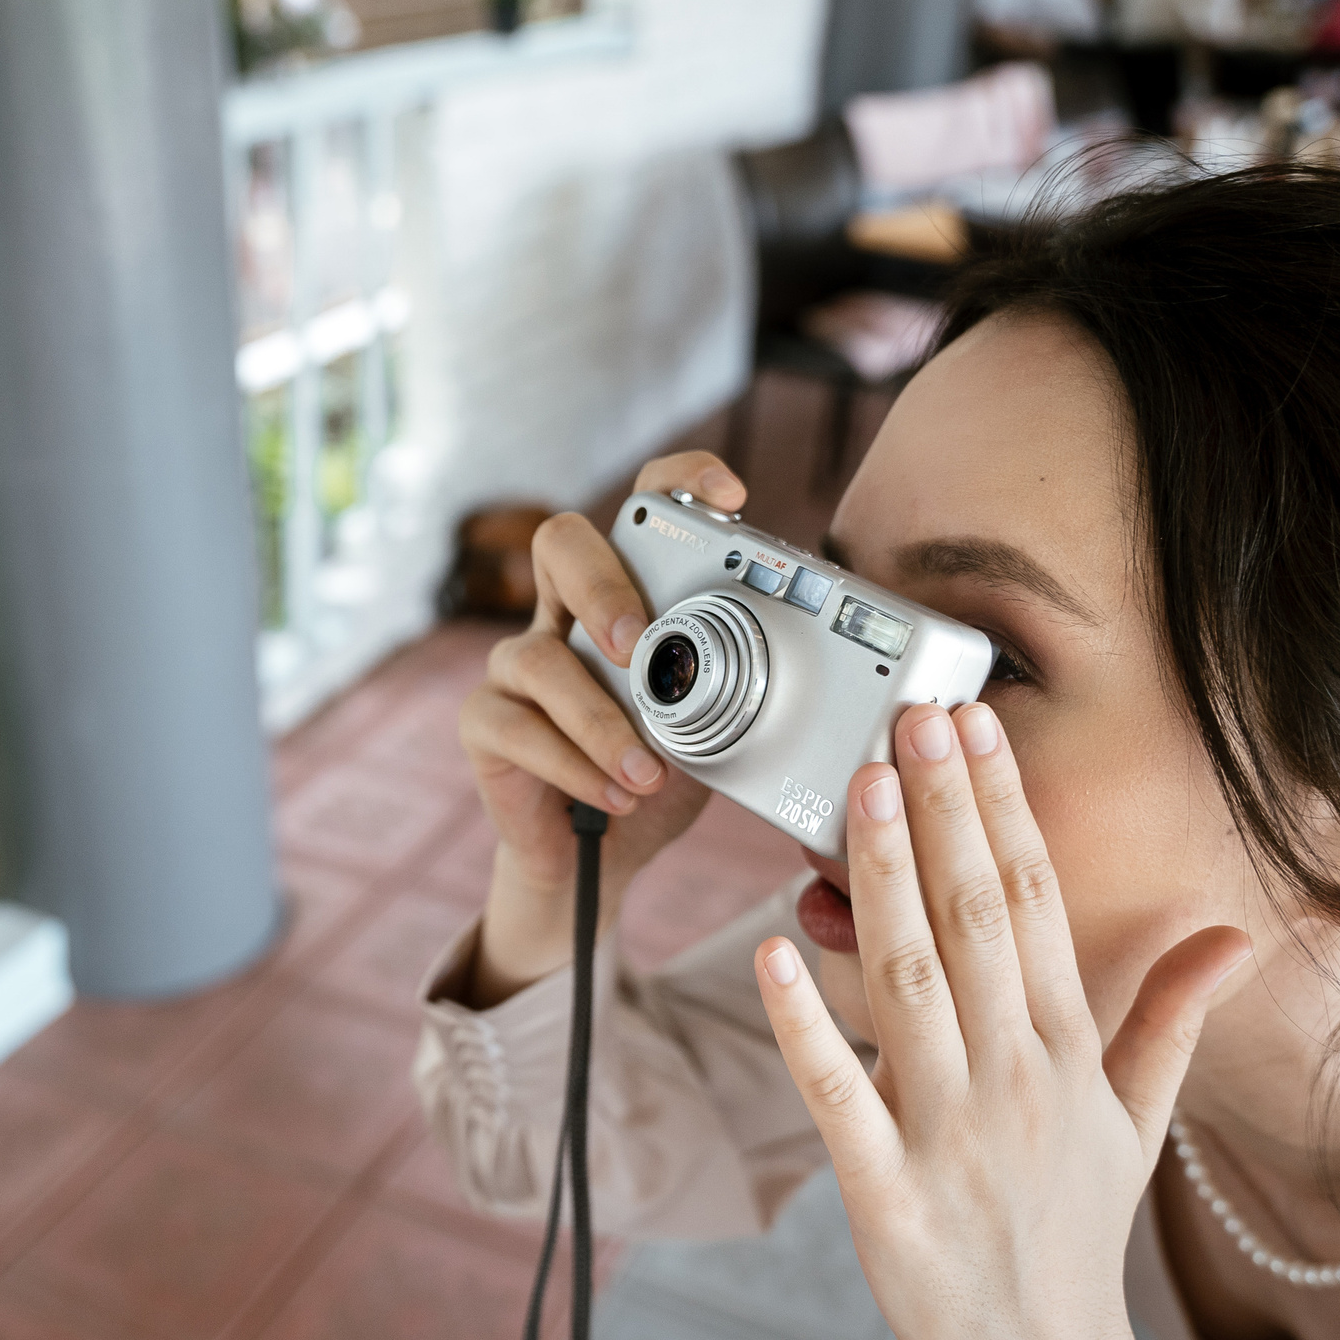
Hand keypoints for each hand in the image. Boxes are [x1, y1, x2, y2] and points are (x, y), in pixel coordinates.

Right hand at [458, 452, 738, 1000]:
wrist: (596, 859)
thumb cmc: (656, 778)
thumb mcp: (717, 731)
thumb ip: (747, 691)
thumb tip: (853, 678)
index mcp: (627, 597)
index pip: (642, 506)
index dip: (679, 480)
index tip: (730, 496)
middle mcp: (565, 614)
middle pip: (560, 543)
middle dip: (603, 587)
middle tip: (638, 646)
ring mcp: (517, 665)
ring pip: (540, 658)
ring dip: (602, 722)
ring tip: (648, 773)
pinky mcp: (486, 723)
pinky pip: (517, 727)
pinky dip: (574, 765)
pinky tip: (614, 795)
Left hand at [750, 702, 1249, 1339]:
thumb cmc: (1076, 1238)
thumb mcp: (1139, 1125)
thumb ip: (1170, 1018)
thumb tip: (1230, 936)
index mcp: (1068, 1052)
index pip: (1033, 901)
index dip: (1002, 807)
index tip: (976, 726)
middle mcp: (1015, 1078)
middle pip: (975, 918)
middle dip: (945, 809)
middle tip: (913, 715)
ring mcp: (950, 1134)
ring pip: (910, 983)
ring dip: (884, 880)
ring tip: (861, 788)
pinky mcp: (885, 1193)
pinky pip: (838, 1094)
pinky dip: (804, 1024)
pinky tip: (770, 951)